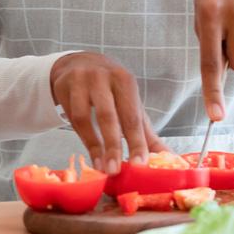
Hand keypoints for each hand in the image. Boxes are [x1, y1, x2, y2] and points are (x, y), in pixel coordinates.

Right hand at [50, 52, 167, 173]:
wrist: (80, 63)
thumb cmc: (110, 90)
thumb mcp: (130, 104)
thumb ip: (146, 133)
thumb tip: (169, 159)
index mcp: (125, 81)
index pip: (132, 115)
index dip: (136, 141)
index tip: (140, 164)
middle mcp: (103, 77)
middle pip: (107, 115)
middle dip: (112, 145)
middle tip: (115, 170)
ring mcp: (80, 80)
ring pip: (84, 116)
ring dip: (93, 145)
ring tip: (101, 167)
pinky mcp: (63, 86)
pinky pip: (71, 116)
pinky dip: (81, 137)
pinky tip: (90, 153)